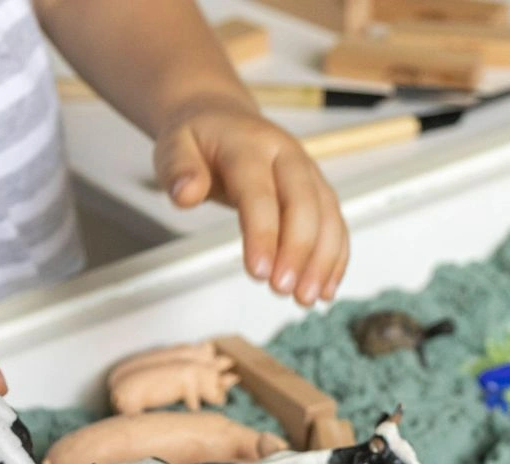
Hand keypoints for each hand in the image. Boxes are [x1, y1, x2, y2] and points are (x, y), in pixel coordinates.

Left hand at [153, 100, 348, 305]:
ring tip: (306, 299)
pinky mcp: (321, 193)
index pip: (260, 192)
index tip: (258, 273)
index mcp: (250, 144)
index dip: (262, 234)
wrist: (224, 119)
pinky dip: (335, 260)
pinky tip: (325, 290)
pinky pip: (336, 227)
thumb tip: (184, 194)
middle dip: (298, 252)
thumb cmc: (199, 140)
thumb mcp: (173, 145)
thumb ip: (178, 169)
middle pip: (303, 205)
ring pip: (327, 218)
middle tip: (284, 290)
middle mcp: (288, 156)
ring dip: (322, 262)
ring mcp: (310, 175)